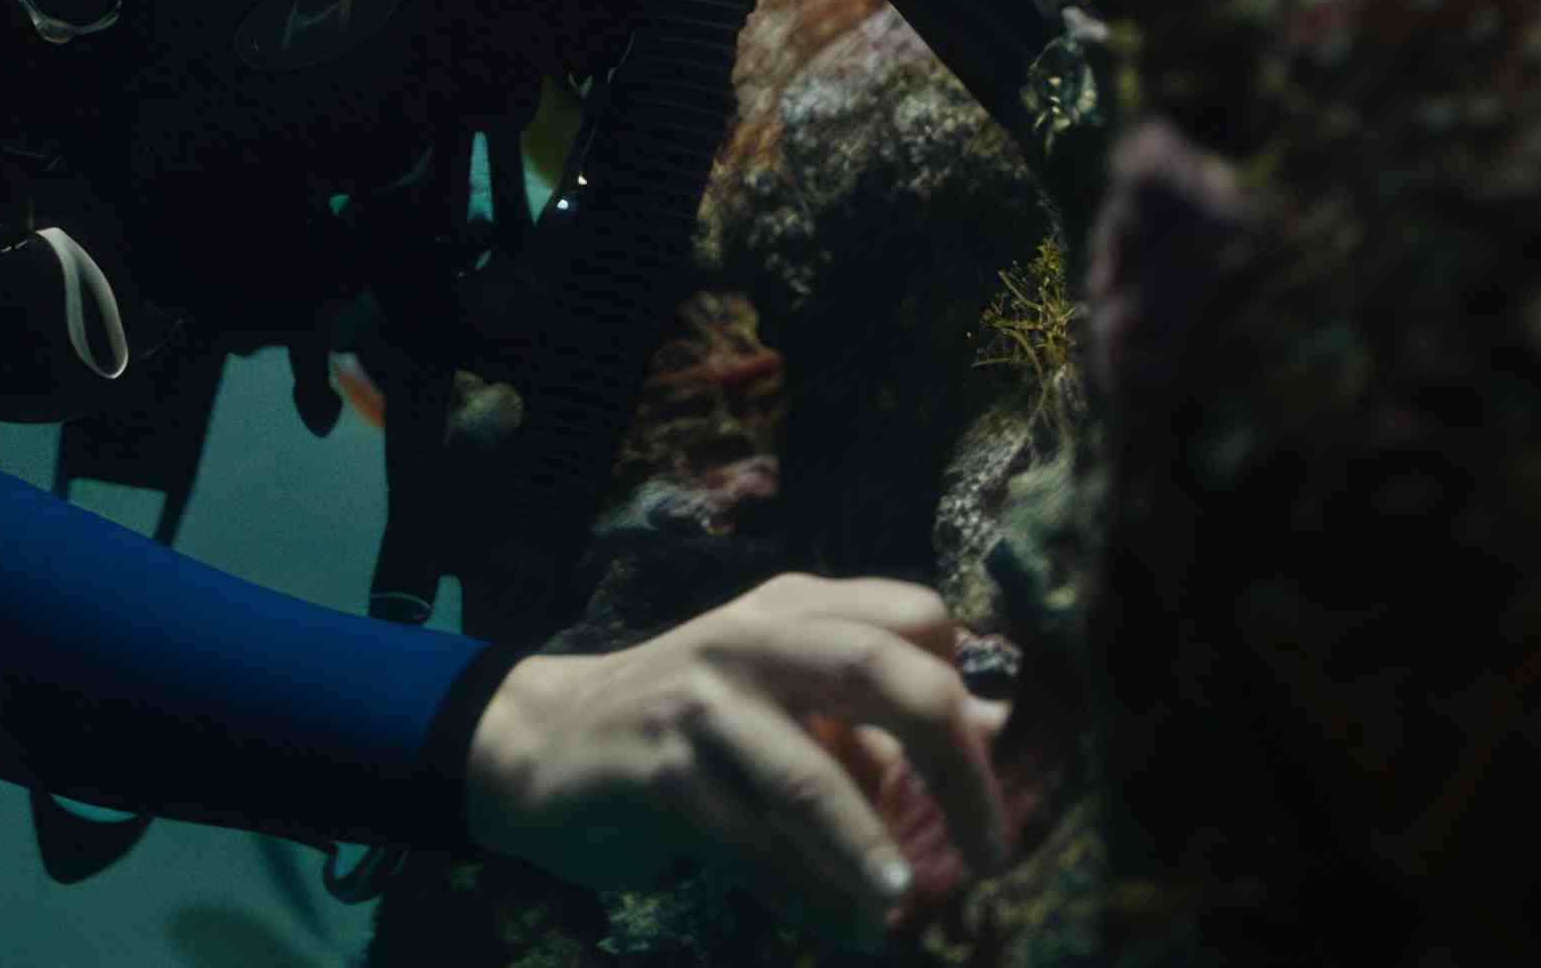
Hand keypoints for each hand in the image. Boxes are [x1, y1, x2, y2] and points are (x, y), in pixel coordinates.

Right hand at [463, 572, 1019, 950]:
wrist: (544, 744)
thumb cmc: (691, 729)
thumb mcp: (782, 696)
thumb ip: (870, 717)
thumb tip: (996, 742)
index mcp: (794, 609)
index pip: (914, 616)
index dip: (970, 688)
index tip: (996, 767)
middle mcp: (752, 637)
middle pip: (882, 670)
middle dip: (956, 765)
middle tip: (992, 847)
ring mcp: (703, 702)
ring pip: (811, 775)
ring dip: (870, 850)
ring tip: (904, 903)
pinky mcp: (661, 774)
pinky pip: (753, 846)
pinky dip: (811, 897)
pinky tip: (848, 930)